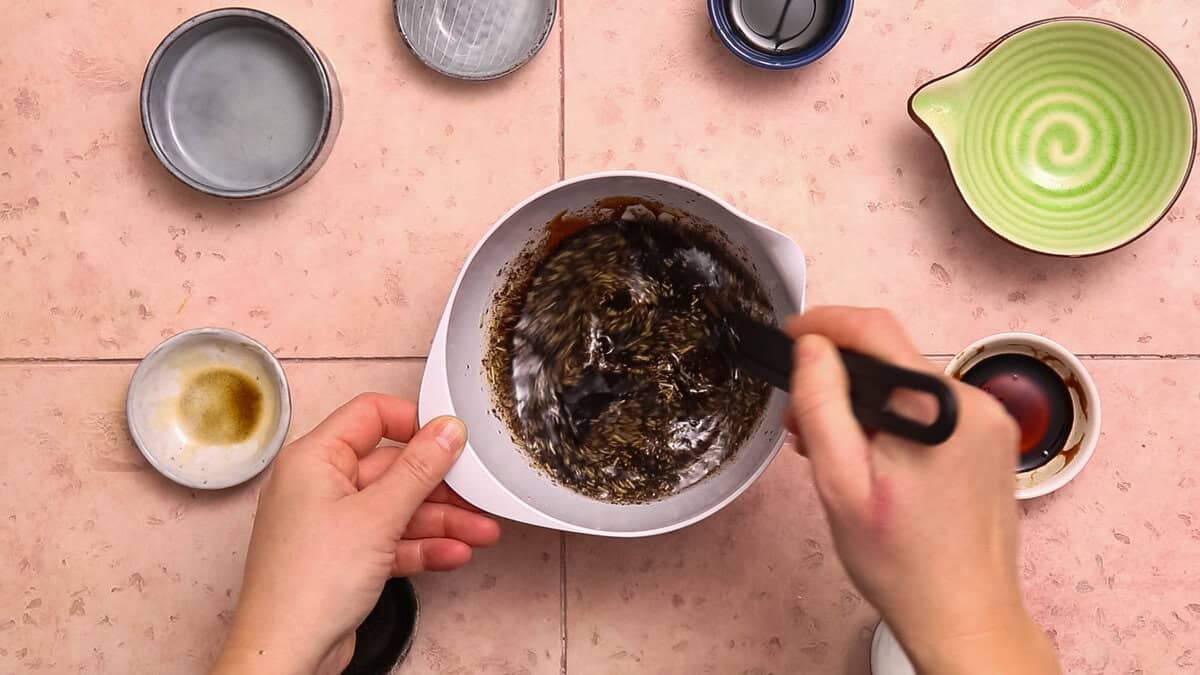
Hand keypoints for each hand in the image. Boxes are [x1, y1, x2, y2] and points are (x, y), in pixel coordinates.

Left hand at [211, 394, 499, 674]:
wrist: (286, 652)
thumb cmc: (308, 583)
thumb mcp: (377, 516)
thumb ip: (419, 469)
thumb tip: (447, 430)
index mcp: (314, 459)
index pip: (370, 416)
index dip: (413, 422)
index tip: (451, 438)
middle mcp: (320, 486)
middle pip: (392, 468)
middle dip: (439, 486)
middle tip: (478, 493)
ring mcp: (333, 524)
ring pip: (397, 509)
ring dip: (441, 521)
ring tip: (482, 531)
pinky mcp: (345, 558)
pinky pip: (391, 541)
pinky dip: (423, 547)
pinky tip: (455, 553)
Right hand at [786, 307, 1058, 674]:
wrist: (965, 615)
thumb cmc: (900, 561)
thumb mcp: (840, 482)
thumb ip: (822, 405)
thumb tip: (811, 346)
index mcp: (938, 407)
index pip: (875, 328)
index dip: (824, 322)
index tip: (789, 334)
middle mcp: (974, 403)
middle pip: (891, 358)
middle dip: (838, 376)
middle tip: (798, 417)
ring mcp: (989, 422)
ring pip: (908, 385)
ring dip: (863, 403)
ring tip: (828, 448)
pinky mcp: (991, 442)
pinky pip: (931, 410)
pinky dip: (893, 420)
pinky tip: (869, 457)